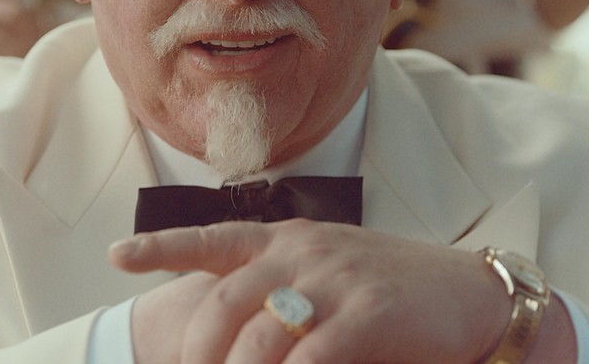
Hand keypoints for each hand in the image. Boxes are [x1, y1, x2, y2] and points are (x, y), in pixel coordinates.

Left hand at [110, 219, 525, 363]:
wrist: (472, 295)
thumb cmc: (393, 291)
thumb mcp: (330, 271)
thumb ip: (282, 284)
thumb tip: (237, 325)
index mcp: (289, 238)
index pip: (215, 236)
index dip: (162, 246)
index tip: (116, 255)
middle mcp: (305, 251)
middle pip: (223, 302)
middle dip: (196, 352)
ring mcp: (336, 280)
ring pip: (259, 335)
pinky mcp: (368, 314)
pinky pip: (310, 357)